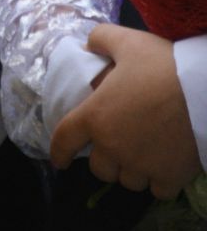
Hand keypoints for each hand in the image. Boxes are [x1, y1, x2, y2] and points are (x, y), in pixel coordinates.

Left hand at [50, 24, 202, 198]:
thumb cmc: (163, 66)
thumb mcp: (127, 41)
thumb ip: (101, 39)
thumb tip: (89, 44)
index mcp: (95, 117)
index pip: (65, 140)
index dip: (59, 152)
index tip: (59, 161)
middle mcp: (114, 147)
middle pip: (100, 168)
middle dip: (104, 160)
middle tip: (116, 147)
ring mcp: (143, 166)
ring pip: (128, 181)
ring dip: (131, 171)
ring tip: (140, 157)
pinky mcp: (171, 177)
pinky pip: (158, 190)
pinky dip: (158, 183)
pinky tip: (163, 169)